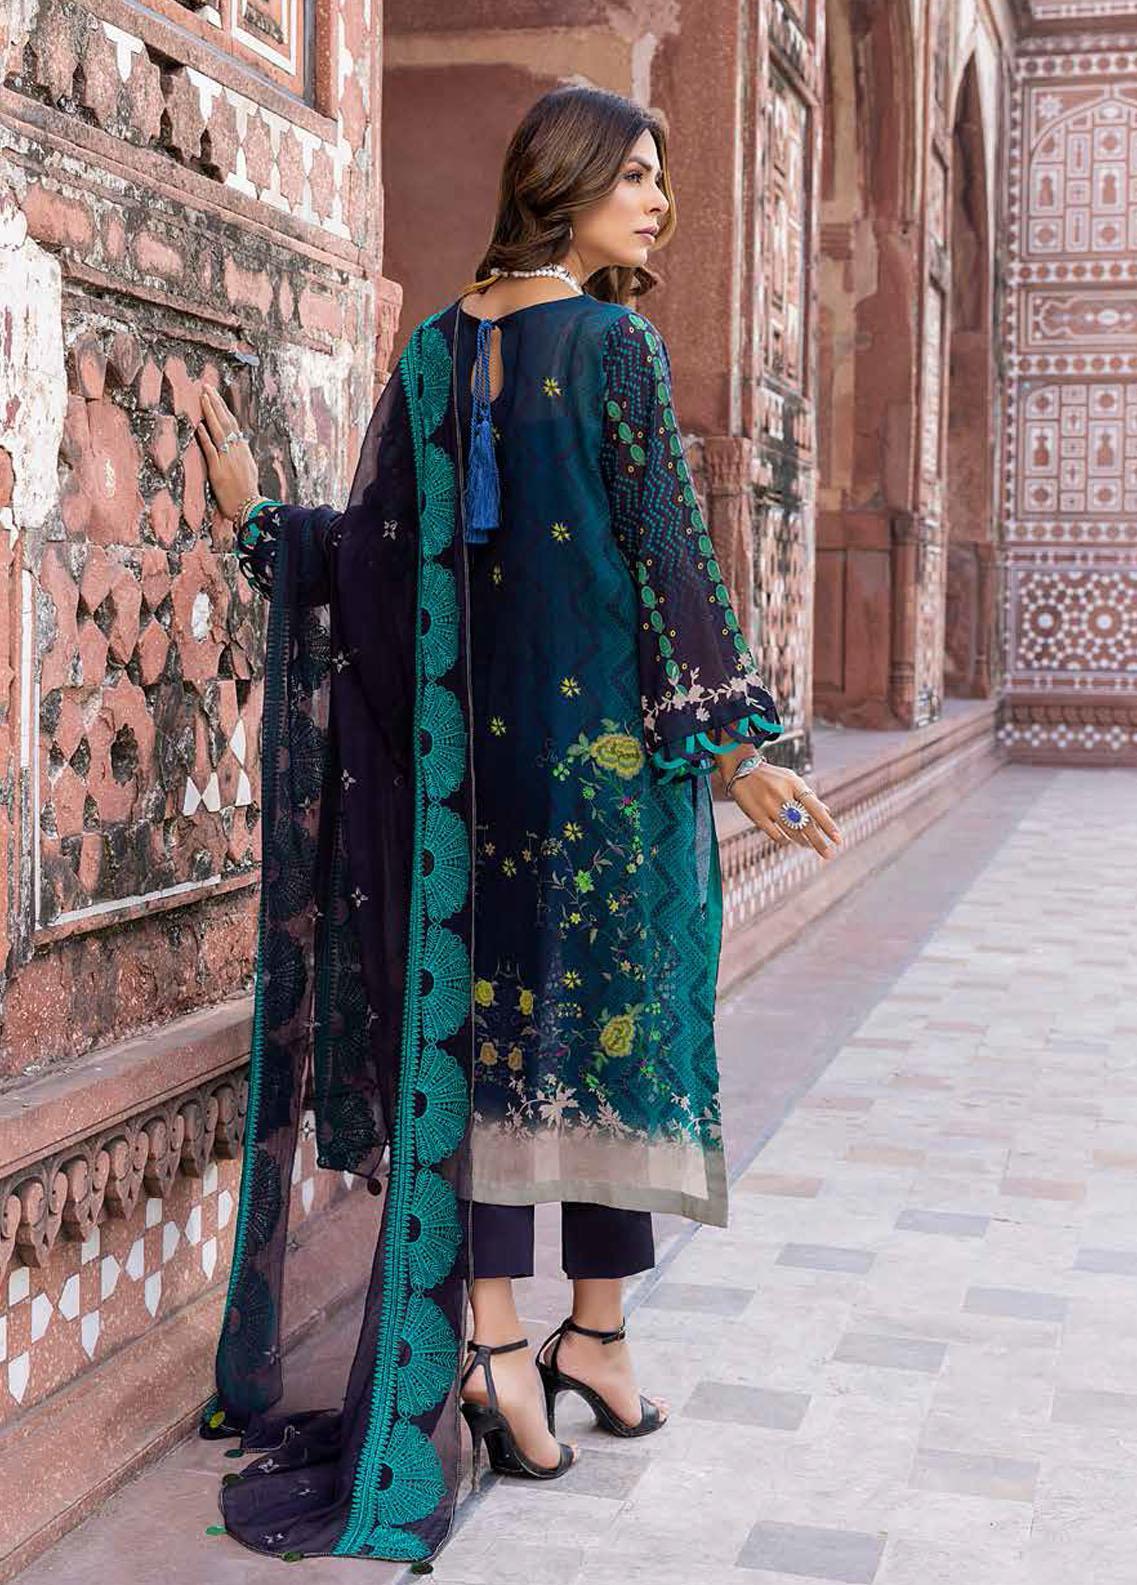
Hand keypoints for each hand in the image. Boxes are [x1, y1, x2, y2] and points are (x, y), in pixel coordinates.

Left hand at [196, 386, 259, 518]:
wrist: (250, 508)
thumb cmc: (247, 493)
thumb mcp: (247, 470)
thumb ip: (240, 456)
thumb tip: (236, 445)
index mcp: (243, 450)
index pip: (232, 423)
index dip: (222, 408)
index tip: (214, 395)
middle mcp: (236, 450)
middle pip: (226, 421)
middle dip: (216, 402)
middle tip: (206, 386)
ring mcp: (228, 459)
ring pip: (219, 430)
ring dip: (210, 413)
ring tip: (203, 397)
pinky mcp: (219, 470)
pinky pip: (211, 450)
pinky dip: (206, 437)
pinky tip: (199, 426)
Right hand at [725, 757, 841, 860]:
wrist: (741, 770)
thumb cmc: (772, 777)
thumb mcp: (792, 780)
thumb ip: (808, 796)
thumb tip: (827, 812)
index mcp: (794, 784)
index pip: (815, 808)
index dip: (828, 825)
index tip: (838, 840)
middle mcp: (782, 795)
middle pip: (805, 824)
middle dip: (819, 842)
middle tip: (829, 854)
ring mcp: (768, 806)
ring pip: (791, 832)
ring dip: (804, 842)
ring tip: (810, 845)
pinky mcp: (756, 815)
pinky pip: (775, 835)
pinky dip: (785, 840)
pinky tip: (789, 840)